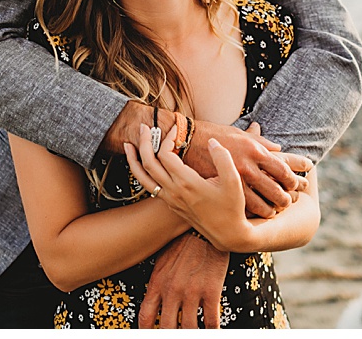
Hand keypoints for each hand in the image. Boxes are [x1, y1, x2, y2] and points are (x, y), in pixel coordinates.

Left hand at [126, 125, 252, 252]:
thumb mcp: (233, 181)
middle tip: (145, 127)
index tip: (176, 129)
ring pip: (142, 178)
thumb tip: (211, 141)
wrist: (228, 234)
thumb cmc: (232, 207)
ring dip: (133, 159)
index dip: (167, 138)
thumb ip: (222, 158)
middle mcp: (173, 191)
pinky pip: (148, 186)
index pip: (165, 154)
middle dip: (144, 142)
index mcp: (186, 183)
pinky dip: (141, 172)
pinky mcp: (170, 204)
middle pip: (148, 163)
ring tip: (128, 145)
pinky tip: (143, 164)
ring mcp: (170, 199)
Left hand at [137, 231, 228, 328]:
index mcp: (157, 283)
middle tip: (172, 336)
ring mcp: (191, 291)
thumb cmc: (183, 241)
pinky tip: (211, 331)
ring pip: (189, 328)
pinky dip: (211, 330)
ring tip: (193, 334)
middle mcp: (172, 290)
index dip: (146, 332)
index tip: (151, 335)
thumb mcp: (162, 260)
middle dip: (168, 336)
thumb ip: (158, 282)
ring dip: (191, 334)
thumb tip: (155, 300)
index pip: (146, 316)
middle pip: (167, 328)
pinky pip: (211, 320)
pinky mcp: (211, 290)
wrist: (203, 226)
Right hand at [186, 120, 312, 217]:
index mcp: (256, 149)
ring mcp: (238, 179)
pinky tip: (263, 213)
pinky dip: (260, 212)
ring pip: (266, 200)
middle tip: (293, 199)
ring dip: (276, 207)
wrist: (187, 142)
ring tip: (279, 209)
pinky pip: (249, 206)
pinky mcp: (227, 189)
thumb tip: (279, 148)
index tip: (303, 177)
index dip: (296, 173)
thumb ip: (261, 142)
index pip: (284, 165)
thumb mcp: (240, 134)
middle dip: (289, 194)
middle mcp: (250, 165)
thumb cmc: (215, 135)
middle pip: (279, 186)